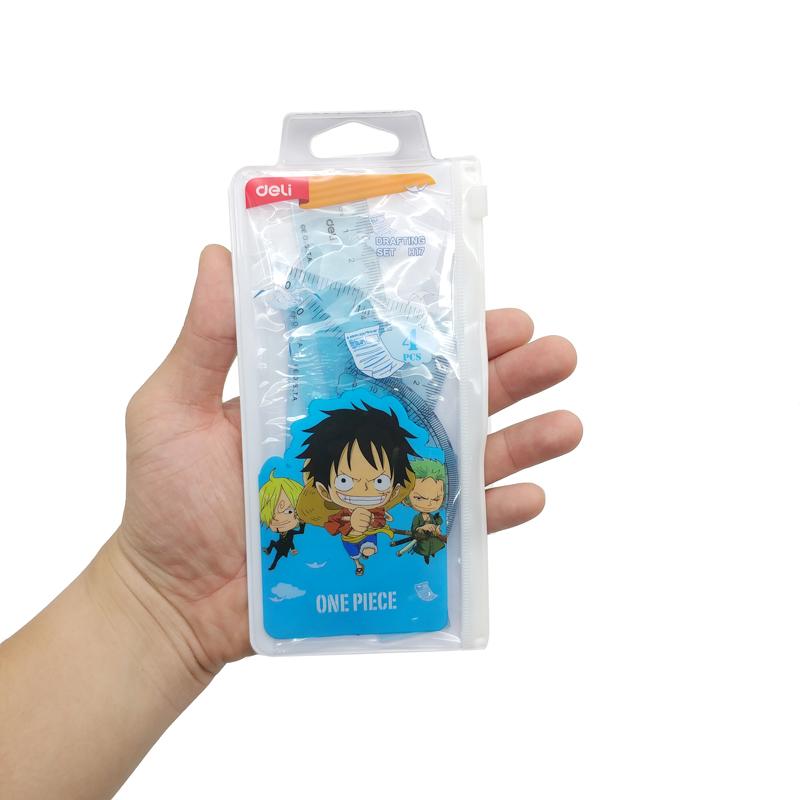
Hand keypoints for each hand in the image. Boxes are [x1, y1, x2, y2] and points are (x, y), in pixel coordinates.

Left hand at [115, 245, 580, 671]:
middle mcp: (363, 436)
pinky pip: (451, 529)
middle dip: (503, 372)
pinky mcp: (389, 542)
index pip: (393, 348)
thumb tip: (221, 253)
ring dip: (519, 438)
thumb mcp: (172, 408)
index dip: (440, 323)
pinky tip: (532, 496)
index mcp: (322, 392)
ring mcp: (382, 490)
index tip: (483, 295)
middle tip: (553, 349)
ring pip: (462, 457)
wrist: (173, 598)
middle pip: (444, 396)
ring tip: (567, 421)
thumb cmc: (167, 502)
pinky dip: (493, 515)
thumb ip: (205, 339)